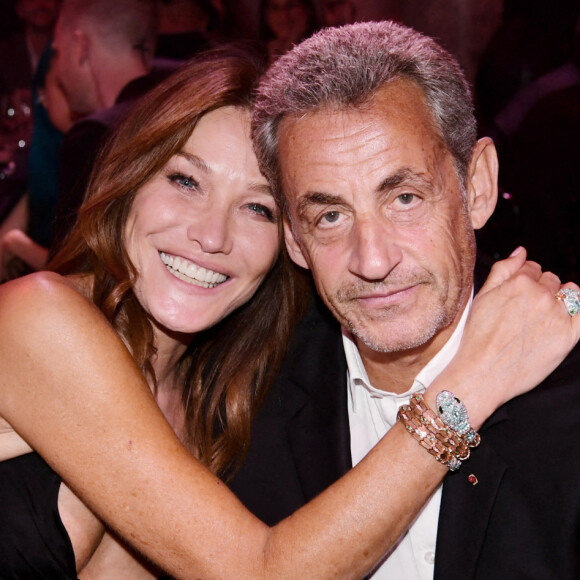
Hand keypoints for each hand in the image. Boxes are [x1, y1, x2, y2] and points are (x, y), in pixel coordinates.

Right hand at [428, 247, 579, 427]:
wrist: (482, 373)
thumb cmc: (478, 338)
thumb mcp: (483, 297)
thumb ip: (503, 269)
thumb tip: (521, 252)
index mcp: (518, 283)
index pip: (532, 268)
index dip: (525, 281)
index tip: (518, 296)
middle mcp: (541, 295)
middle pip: (552, 279)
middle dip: (542, 290)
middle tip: (526, 311)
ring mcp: (557, 314)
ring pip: (570, 292)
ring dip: (561, 298)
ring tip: (543, 317)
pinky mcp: (569, 335)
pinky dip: (577, 311)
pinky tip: (564, 319)